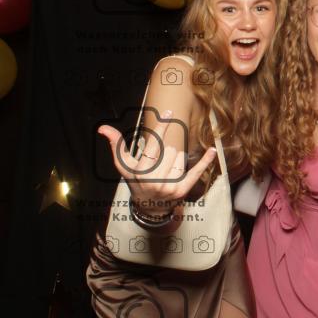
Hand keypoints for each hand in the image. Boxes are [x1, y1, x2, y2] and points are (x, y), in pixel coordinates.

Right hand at [98, 111, 217, 214]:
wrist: (148, 206)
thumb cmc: (135, 180)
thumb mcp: (124, 165)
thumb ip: (116, 145)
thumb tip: (103, 128)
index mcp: (140, 171)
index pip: (153, 144)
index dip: (161, 128)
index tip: (169, 113)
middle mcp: (154, 180)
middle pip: (170, 150)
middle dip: (166, 153)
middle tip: (159, 164)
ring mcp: (169, 187)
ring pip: (181, 157)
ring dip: (176, 160)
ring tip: (166, 171)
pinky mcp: (181, 191)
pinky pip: (195, 172)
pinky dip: (205, 162)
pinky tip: (212, 151)